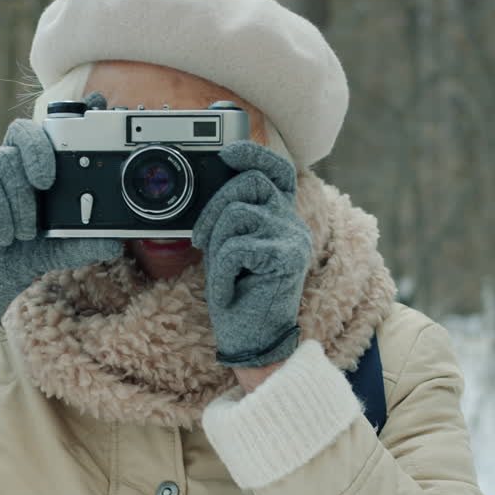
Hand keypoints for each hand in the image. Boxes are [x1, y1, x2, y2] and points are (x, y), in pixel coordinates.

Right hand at [0, 115, 121, 329]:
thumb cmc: (19, 259)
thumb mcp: (57, 252)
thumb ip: (82, 244)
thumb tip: (116, 244)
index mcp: (39, 170)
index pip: (53, 133)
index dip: (72, 114)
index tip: (96, 101)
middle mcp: (13, 164)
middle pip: (23, 130)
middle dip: (38, 150)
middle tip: (47, 182)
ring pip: (5, 160)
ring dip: (19, 200)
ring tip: (25, 234)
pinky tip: (3, 236)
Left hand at [192, 141, 310, 368]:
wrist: (254, 342)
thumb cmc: (238, 296)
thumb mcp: (229, 248)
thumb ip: (231, 217)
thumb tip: (213, 188)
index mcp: (280, 218)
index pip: (278, 171)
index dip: (254, 154)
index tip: (227, 152)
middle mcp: (292, 224)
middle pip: (250, 183)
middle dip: (214, 207)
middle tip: (201, 239)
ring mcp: (292, 239)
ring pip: (239, 212)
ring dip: (216, 243)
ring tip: (222, 272)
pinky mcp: (287, 258)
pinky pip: (236, 247)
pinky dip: (220, 272)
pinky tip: (227, 291)